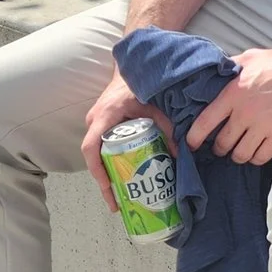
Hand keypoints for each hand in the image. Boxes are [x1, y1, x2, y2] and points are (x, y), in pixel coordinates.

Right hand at [81, 75, 168, 210]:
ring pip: (98, 155)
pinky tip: (123, 177)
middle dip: (104, 182)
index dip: (98, 170)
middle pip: (94, 157)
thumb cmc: (140, 84)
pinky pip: (103, 148)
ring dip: (107, 175)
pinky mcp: (102, 125)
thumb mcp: (156, 106)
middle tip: (117, 204)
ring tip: (120, 198)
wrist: (131, 68)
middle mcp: (95, 122)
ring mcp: (96, 124)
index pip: (92, 148)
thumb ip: (167, 128)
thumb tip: (180, 153)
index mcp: (104, 117)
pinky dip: (111, 163)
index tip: (108, 188)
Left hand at [186, 44, 271, 166]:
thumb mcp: (250, 58)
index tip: (191, 143)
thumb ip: (230, 67)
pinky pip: (261, 157)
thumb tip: (215, 71)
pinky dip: (256, 157)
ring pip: (240, 155)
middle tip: (221, 145)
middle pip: (222, 143)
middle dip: (218, 147)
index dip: (194, 137)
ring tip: (239, 149)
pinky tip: (257, 151)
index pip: (205, 122)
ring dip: (237, 154)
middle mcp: (246, 113)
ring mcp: (264, 127)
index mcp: (234, 94)